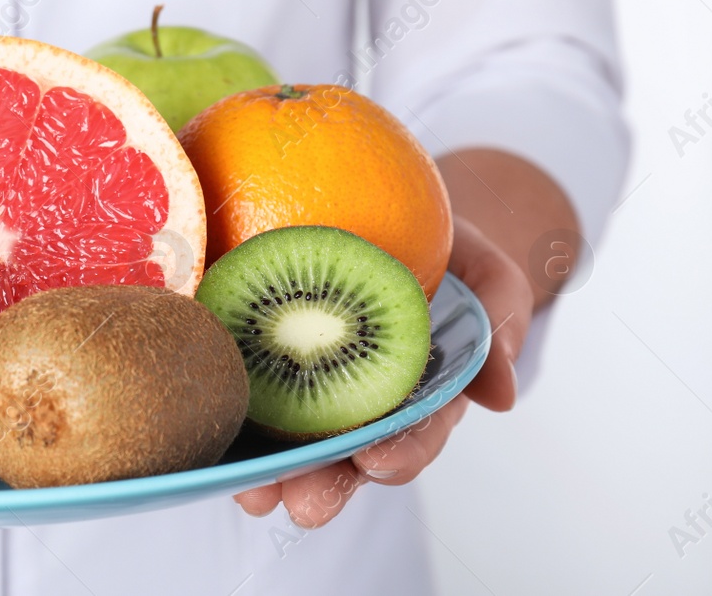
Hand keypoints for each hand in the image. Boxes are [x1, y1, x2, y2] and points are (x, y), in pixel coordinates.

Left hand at [232, 216, 532, 527]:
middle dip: (328, 483)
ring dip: (272, 472)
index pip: (417, 429)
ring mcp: (308, 381)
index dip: (402, 451)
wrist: (384, 206)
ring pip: (291, 438)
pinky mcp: (258, 355)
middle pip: (347, 451)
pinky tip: (208, 441)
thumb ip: (500, 316)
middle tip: (308, 505)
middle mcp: (362, 395)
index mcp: (418, 386)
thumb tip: (502, 396)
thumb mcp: (483, 269)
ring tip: (255, 495)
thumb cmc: (440, 243)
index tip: (381, 463)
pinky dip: (227, 418)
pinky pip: (242, 390)